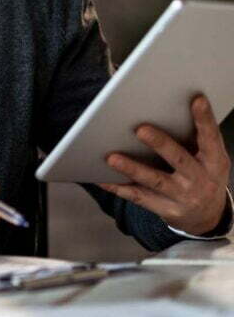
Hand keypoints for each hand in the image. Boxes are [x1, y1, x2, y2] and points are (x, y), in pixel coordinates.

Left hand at [97, 94, 230, 235]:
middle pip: (178, 159)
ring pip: (155, 180)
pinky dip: (118, 187)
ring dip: (132, 168)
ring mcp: (182, 196)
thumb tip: (166, 108)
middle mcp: (200, 179)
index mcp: (214, 161)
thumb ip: (195, 139)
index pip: (210, 137)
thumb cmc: (203, 175)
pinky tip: (101, 178)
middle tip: (140, 129)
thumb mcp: (210, 159)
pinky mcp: (165, 209)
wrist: (207, 216)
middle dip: (160, 144)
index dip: (204, 119)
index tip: (196, 100)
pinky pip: (138, 197)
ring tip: (111, 157)